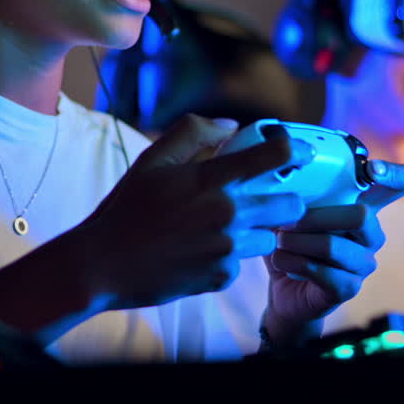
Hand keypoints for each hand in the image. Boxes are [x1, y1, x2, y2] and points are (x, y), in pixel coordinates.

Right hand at [71, 115, 313, 310]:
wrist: (103, 264)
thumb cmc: (126, 208)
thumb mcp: (152, 159)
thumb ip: (193, 133)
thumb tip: (231, 126)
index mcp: (210, 179)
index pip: (273, 156)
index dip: (294, 150)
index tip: (300, 152)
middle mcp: (226, 213)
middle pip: (291, 205)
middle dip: (285, 200)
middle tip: (268, 199)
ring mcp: (226, 248)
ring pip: (268, 238)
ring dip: (255, 232)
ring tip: (221, 230)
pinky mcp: (221, 277)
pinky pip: (241, 264)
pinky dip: (226, 259)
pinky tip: (198, 253)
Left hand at [261, 159, 403, 346]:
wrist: (283, 291)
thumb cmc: (290, 244)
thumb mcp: (290, 213)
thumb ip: (297, 194)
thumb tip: (285, 177)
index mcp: (363, 208)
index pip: (399, 185)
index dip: (395, 174)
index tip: (372, 169)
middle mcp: (371, 235)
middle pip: (361, 215)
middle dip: (316, 217)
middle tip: (286, 222)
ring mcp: (363, 263)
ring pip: (333, 245)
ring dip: (297, 242)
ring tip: (279, 242)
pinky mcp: (349, 287)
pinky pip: (322, 271)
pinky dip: (293, 262)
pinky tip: (281, 260)